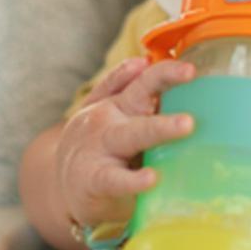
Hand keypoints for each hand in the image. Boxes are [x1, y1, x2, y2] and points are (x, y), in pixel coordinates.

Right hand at [55, 56, 194, 229]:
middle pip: (137, 95)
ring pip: (131, 134)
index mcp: (117, 102)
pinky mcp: (94, 180)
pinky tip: (152, 178)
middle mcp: (106, 118)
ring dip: (159, 127)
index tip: (192, 68)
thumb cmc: (96, 148)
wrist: (58, 189)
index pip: (143, 80)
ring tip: (186, 125)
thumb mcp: (107, 114)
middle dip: (163, 81)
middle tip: (191, 74)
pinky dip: (133, 179)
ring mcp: (98, 147)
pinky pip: (115, 178)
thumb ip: (125, 88)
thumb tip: (145, 61)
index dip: (166, 71)